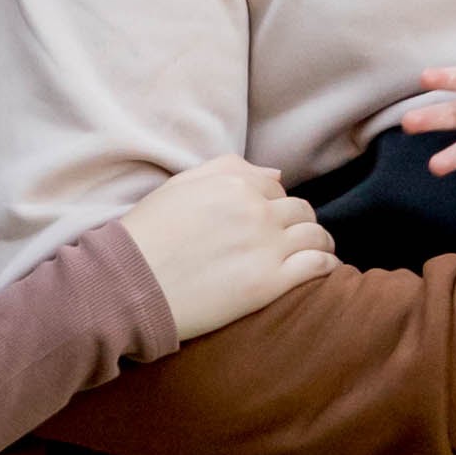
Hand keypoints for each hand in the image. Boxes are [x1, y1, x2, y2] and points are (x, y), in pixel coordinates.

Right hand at [126, 154, 338, 341]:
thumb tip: (276, 174)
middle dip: (299, 222)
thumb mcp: (180, 186)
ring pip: (316, 235)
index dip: (273, 204)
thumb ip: (229, 170)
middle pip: (300, 210)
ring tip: (317, 254)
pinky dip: (327, 264)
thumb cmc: (146, 236)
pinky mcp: (269, 283)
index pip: (274, 187)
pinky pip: (317, 265)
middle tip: (293, 240)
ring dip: (320, 242)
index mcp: (234, 183)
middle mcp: (255, 210)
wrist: (128, 284)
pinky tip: (325, 270)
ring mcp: (265, 246)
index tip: (268, 222)